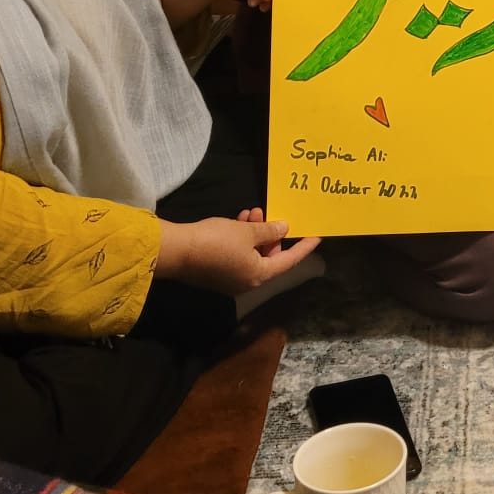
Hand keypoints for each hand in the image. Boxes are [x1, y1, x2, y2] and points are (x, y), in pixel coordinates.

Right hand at [159, 214, 319, 295]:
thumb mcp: (247, 231)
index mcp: (259, 275)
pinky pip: (237, 256)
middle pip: (269, 258)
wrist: (177, 251)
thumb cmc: (217, 240)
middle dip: (271, 234)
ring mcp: (230, 280)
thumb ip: (269, 230)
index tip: (317, 235)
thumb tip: (283, 229)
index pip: (289, 260)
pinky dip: (241, 240)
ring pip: (252, 254)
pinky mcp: (216, 273)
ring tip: (252, 212)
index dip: (304, 247)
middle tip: (268, 215)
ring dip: (255, 233)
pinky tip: (237, 220)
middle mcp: (247, 282)